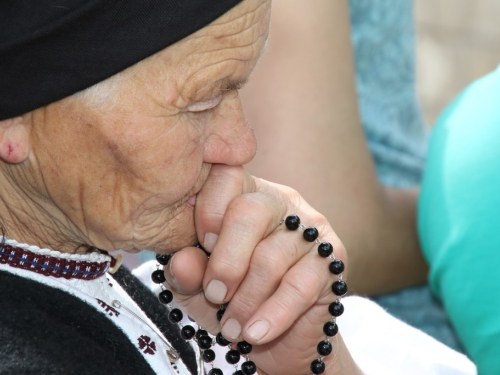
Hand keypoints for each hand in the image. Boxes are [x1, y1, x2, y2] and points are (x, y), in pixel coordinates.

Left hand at [163, 165, 359, 374]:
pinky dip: (271, 314)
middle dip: (225, 261)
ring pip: (270, 256)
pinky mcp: (331, 261)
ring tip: (232, 328)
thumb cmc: (233, 299)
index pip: (226, 177)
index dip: (208, 209)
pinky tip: (255, 333)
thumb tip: (183, 261)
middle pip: (249, 212)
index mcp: (244, 195)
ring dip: (245, 300)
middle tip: (215, 295)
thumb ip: (187, 271)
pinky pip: (298, 286)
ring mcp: (309, 230)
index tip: (201, 244)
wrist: (277, 337)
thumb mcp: (199, 286)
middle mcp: (280, 202)